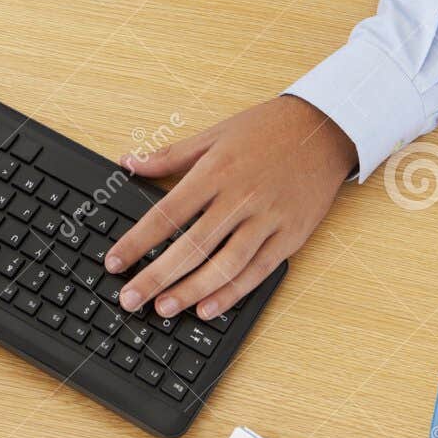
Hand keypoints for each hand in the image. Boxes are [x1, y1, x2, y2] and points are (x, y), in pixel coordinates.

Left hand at [104, 96, 356, 321]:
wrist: (323, 128)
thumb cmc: (267, 129)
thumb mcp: (216, 133)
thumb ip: (171, 154)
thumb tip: (129, 162)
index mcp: (217, 170)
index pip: (167, 213)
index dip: (137, 241)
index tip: (114, 262)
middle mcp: (241, 197)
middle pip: (191, 245)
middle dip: (156, 276)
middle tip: (129, 299)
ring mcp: (268, 219)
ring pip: (224, 264)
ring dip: (190, 291)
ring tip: (162, 308)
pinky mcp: (291, 235)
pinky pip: (257, 271)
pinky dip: (232, 293)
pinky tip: (207, 307)